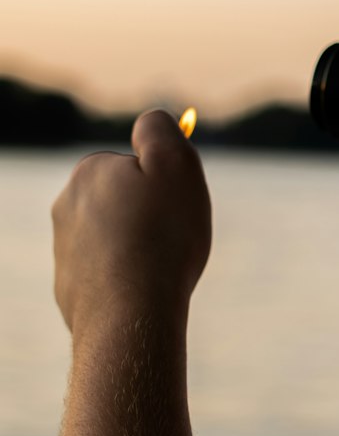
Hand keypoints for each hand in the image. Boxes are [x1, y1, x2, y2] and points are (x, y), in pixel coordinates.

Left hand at [52, 110, 210, 335]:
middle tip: (173, 237)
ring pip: (116, 237)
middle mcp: (68, 205)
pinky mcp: (69, 287)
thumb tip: (149, 120)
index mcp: (90, 171)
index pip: (136, 164)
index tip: (176, 206)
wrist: (131, 315)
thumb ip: (160, 130)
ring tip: (159, 267)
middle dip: (149, 214)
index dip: (165, 183)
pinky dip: (127, 278)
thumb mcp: (175, 165)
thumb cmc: (162, 239)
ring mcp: (65, 248)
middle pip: (124, 200)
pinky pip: (108, 273)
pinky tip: (143, 291)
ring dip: (139, 246)